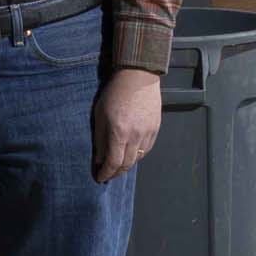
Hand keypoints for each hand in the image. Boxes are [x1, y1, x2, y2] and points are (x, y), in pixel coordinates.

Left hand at [93, 68, 164, 183]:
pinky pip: (147, 149)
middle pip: (127, 164)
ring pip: (138, 158)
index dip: (106, 173)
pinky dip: (138, 155)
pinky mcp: (156, 129)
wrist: (138, 77)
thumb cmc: (114, 93)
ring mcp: (148, 133)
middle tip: (108, 175)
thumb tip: (99, 159)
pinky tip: (131, 154)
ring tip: (118, 166)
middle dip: (116, 173)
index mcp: (119, 133)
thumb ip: (100, 139)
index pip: (113, 163)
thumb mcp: (100, 115)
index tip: (100, 178)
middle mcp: (135, 136)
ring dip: (127, 165)